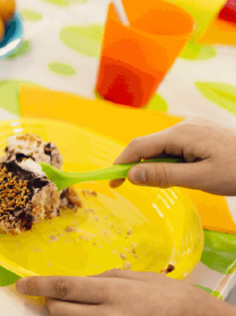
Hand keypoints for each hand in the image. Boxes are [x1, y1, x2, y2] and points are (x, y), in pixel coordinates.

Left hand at [16, 270, 225, 315]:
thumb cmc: (180, 302)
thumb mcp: (143, 279)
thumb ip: (108, 279)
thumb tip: (79, 283)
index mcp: (114, 293)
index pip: (64, 288)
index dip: (37, 286)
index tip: (19, 286)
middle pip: (61, 313)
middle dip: (51, 306)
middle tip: (54, 301)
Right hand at [110, 117, 235, 194]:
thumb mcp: (201, 179)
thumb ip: (164, 176)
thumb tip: (131, 175)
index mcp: (181, 134)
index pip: (138, 147)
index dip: (121, 164)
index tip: (112, 182)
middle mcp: (184, 126)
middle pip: (150, 146)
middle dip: (141, 166)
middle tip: (142, 189)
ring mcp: (194, 128)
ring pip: (163, 148)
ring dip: (160, 166)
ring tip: (178, 183)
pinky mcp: (202, 134)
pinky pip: (176, 147)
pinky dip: (172, 161)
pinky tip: (187, 174)